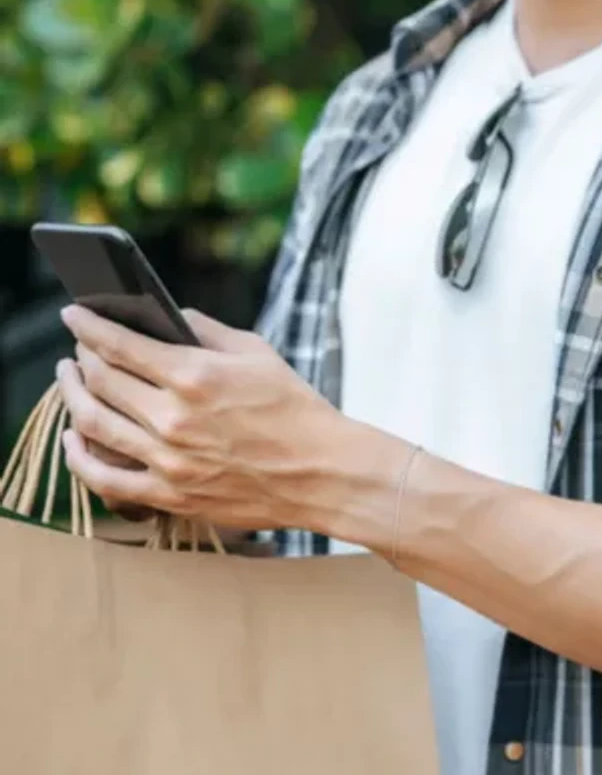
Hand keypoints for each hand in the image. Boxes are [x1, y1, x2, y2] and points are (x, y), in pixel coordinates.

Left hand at [56, 306, 347, 530]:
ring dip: (71, 396)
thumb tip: (167, 318)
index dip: (88, 325)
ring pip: (93, 423)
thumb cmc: (296, 409)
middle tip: (76, 349)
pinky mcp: (172, 495)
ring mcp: (169, 461)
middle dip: (79, 357)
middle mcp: (173, 418)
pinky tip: (73, 437)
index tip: (74, 315)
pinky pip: (105, 479)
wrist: (322, 472)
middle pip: (99, 380)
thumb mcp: (258, 353)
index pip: (119, 343)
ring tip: (70, 382)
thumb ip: (207, 330)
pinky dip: (79, 456)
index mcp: (195, 376)